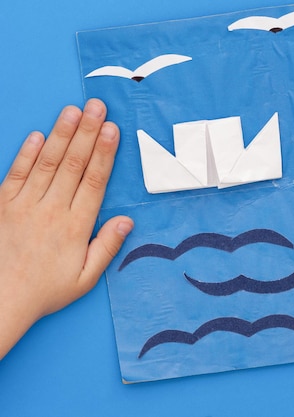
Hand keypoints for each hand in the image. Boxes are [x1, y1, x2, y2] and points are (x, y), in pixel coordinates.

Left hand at [0, 99, 132, 357]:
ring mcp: (24, 206)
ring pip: (47, 164)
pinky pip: (16, 175)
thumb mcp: (84, 279)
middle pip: (73, 164)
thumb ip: (106, 247)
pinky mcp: (2, 206)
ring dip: (61, 135)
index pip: (94, 182)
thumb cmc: (43, 292)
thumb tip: (127, 221)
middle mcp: (50, 211)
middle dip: (86, 132)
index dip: (104, 153)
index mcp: (75, 227)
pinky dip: (26, 154)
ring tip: (72, 111)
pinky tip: (38, 136)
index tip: (111, 130)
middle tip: (96, 106)